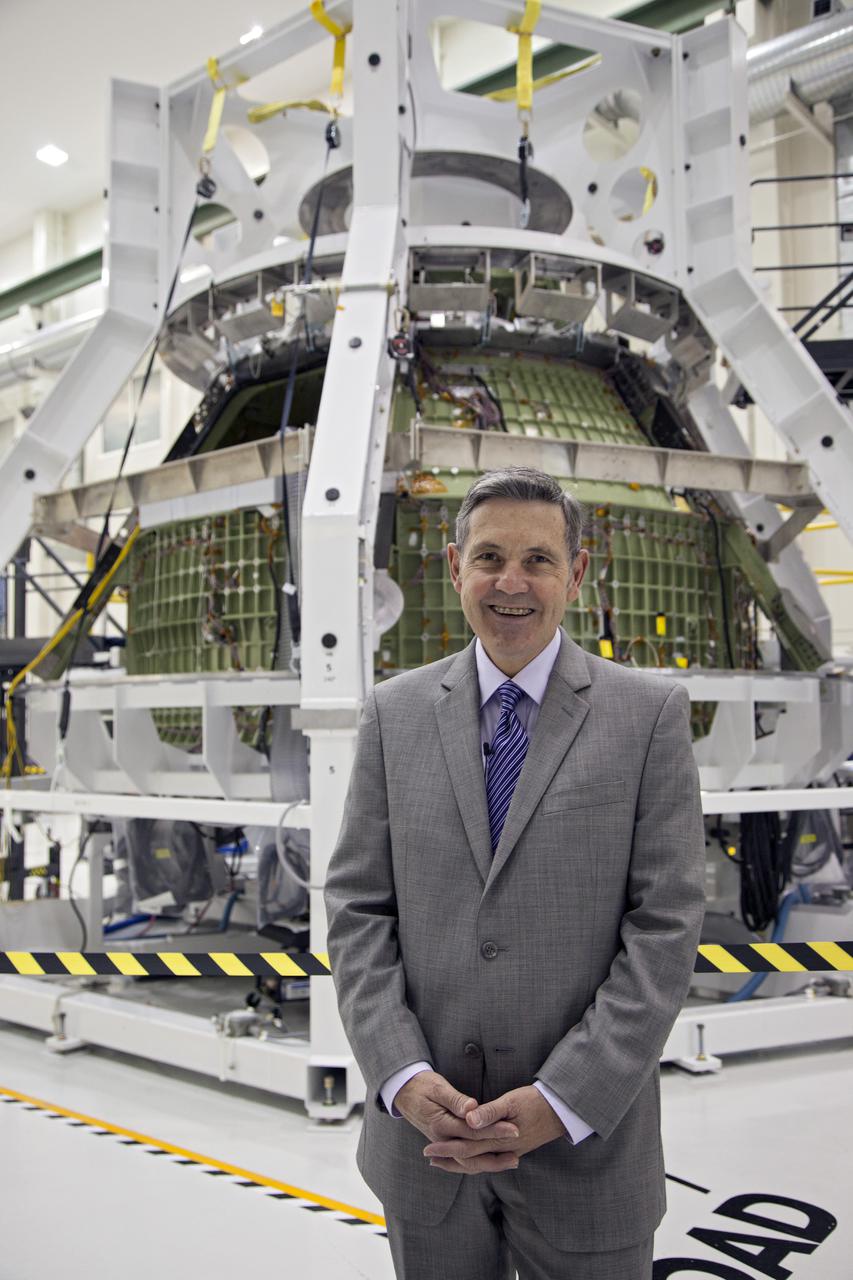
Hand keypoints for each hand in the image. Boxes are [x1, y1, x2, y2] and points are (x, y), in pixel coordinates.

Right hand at [394, 1071, 520, 1174]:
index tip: (514, 1128)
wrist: (403, 1092)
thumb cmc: (422, 1085)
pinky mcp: (445, 1143)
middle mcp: (442, 1139)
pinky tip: (493, 1162)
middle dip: (497, 1153)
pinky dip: (478, 1163)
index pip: (473, 1131)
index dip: (494, 1130)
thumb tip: (472, 1107)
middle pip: (473, 1151)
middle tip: (518, 1152)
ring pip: (468, 1161)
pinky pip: (463, 1159)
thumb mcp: (437, 1087)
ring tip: (512, 1160)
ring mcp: (443, 1144)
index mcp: (441, 1125)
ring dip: (490, 1163)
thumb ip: (454, 1099)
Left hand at [423, 1086, 565, 1173]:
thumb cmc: (535, 1102)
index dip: (446, 1148)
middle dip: (448, 1158)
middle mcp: (502, 1150)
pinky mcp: (515, 1149)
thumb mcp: (512, 1102)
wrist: (561, 1112)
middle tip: (429, 1156)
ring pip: (480, 1163)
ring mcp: (509, 1152)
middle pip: (470, 1158)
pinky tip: (471, 1156)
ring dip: (460, 1162)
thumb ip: (490, 1112)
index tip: (428, 1149)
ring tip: (443, 1161)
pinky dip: (476, 1160)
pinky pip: (490, 1160)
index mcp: (498, 1139)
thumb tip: (468, 1120)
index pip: (466, 1146)